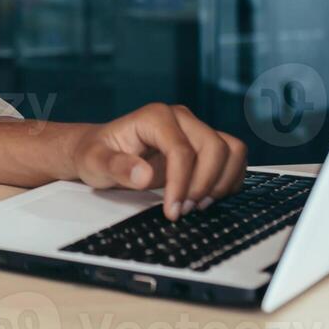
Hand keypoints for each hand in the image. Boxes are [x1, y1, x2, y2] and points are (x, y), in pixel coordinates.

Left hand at [71, 103, 246, 219]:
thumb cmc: (96, 154)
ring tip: (196, 205)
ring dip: (221, 182)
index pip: (182, 150)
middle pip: (214, 148)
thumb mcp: (94, 162)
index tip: (172, 211)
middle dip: (204, 185)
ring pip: (232, 150)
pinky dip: (228, 181)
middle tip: (183, 210)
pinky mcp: (204, 144)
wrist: (100, 150)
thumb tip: (143, 174)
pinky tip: (206, 198)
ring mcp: (195, 129)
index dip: (182, 183)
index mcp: (155, 117)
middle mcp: (180, 118)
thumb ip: (115, 167)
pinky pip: (234, 158)